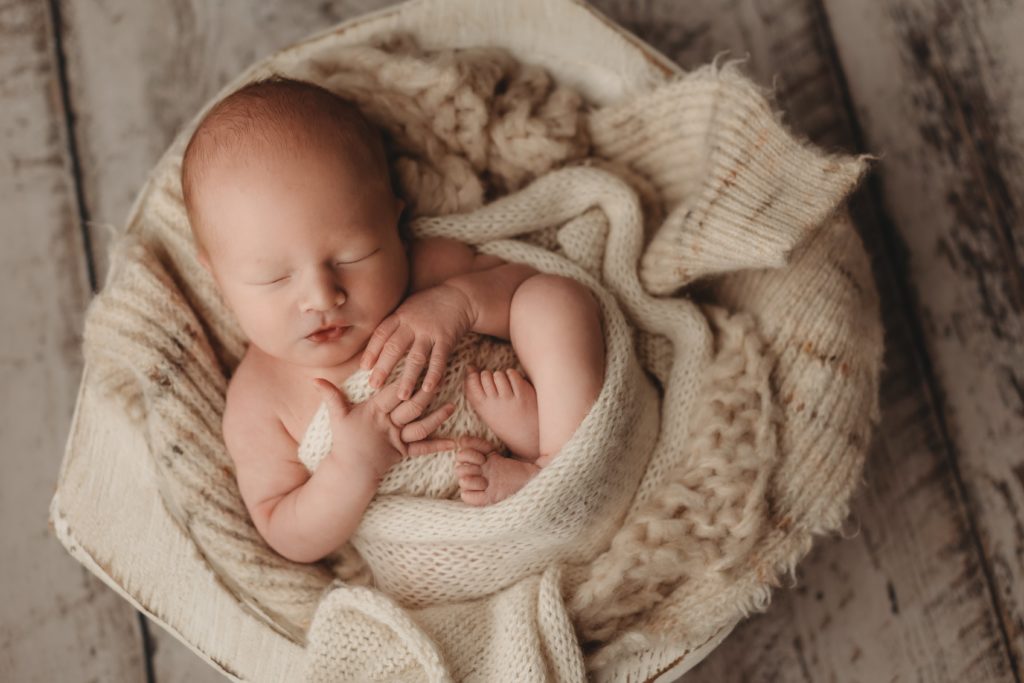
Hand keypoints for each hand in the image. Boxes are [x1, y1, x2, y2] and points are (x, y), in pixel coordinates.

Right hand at [314, 377, 455, 484]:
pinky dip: (439, 445)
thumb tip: (315, 379)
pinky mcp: (404, 452)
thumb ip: (330, 396)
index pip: (394, 391)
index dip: (407, 378)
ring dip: (438, 416)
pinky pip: (423, 449)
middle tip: (442, 379)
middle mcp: (389, 424)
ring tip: (452, 406)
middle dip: (428, 393)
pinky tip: (454, 442)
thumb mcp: (337, 417)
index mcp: (375, 411)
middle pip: (412, 406)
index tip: (419, 363)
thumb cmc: (344, 441)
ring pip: (421, 426)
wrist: (350, 471)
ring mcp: (398, 439)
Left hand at [361, 284, 475, 398]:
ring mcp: (430, 331)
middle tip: (374, 386)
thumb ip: (394, 323)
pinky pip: (439, 359)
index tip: (364, 368)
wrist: (460, 296)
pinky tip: (428, 388)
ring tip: (401, 396)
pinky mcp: (447, 338)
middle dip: (383, 367)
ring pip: (416, 357)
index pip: (381, 334)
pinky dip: (434, 374)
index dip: (371, 351)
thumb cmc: (430, 305)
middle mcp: (413, 323)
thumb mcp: (408, 307)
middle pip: (394, 347)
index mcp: (400, 315)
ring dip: (408, 378)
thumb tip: (375, 345)